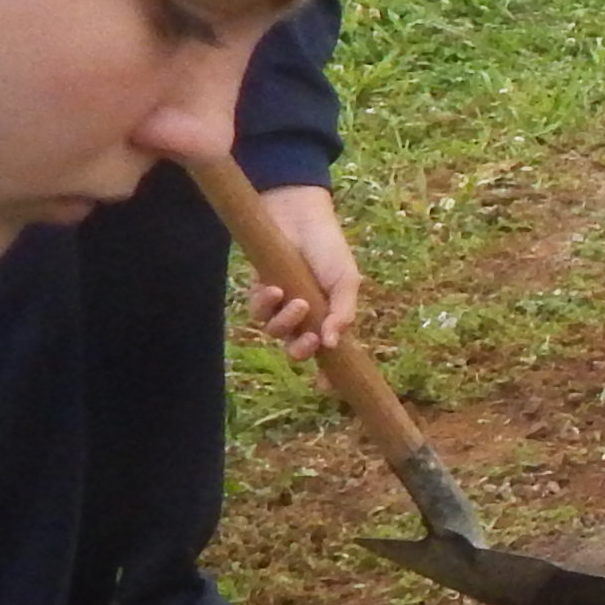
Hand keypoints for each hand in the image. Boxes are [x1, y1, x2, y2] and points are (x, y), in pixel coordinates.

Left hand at [246, 185, 358, 360]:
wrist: (299, 216)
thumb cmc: (328, 248)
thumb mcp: (346, 280)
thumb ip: (343, 313)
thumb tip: (332, 344)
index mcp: (330, 316)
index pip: (329, 353)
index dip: (328, 373)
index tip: (327, 388)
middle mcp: (306, 316)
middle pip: (298, 350)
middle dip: (302, 350)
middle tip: (309, 340)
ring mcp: (282, 305)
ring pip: (277, 332)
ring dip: (286, 324)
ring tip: (297, 303)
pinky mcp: (261, 291)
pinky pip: (257, 311)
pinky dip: (265, 305)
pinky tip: (274, 289)